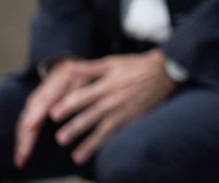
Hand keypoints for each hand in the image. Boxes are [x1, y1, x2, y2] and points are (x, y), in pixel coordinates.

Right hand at [14, 58, 87, 168]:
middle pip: (28, 118)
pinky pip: (27, 128)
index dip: (35, 114)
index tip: (31, 126)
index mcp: (51, 88)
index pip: (40, 103)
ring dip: (22, 143)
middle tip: (23, 154)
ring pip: (24, 125)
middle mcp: (38, 98)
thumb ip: (76, 88)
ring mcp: (34, 106)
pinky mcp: (34, 112)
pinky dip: (24, 141)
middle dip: (25, 137)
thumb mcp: (80, 77)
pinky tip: (23, 154)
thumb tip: (70, 101)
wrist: (65, 67)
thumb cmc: (77, 74)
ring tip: (20, 160)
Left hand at [45, 51, 175, 163]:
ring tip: (77, 156)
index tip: (53, 115)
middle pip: (92, 116)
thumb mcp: (112, 62)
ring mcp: (126, 111)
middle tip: (61, 139)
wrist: (165, 71)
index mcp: (107, 84)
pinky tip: (100, 153)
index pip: (83, 97)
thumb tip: (68, 68)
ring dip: (90, 143)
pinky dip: (109, 143)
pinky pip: (120, 133)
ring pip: (105, 129)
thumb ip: (89, 68)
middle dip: (75, 129)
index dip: (67, 106)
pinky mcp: (135, 118)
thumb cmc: (135, 66)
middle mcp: (115, 99)